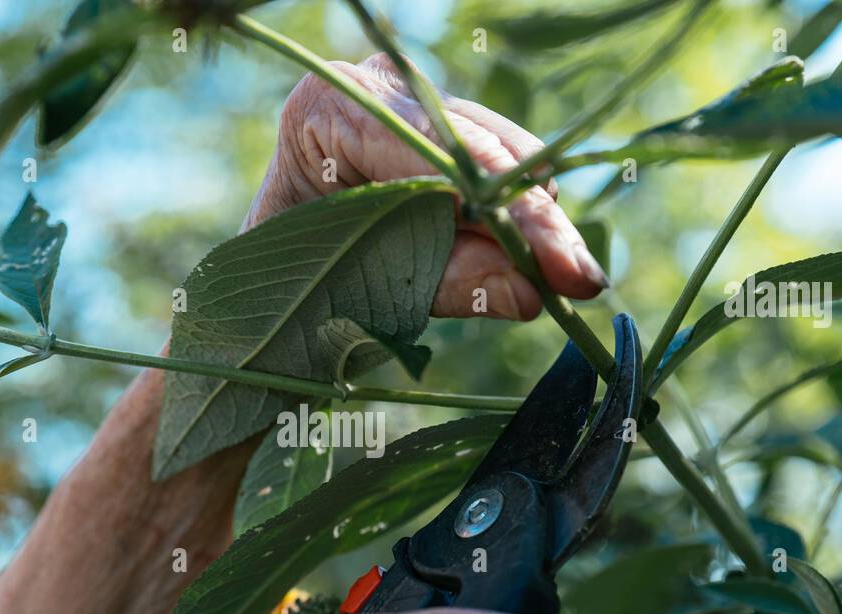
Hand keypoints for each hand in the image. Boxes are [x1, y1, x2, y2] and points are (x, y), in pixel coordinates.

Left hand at [244, 52, 608, 317]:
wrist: (259, 290)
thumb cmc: (285, 287)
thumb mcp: (357, 288)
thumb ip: (441, 284)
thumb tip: (532, 292)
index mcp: (329, 109)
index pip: (442, 153)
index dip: (510, 212)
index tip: (562, 267)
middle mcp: (379, 92)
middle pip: (485, 147)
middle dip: (537, 219)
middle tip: (582, 283)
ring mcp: (414, 109)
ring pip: (505, 157)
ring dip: (534, 224)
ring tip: (560, 282)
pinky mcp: (443, 138)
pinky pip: (501, 174)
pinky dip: (519, 224)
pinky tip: (532, 265)